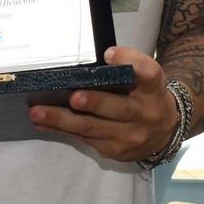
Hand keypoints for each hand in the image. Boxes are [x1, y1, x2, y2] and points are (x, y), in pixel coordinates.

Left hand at [28, 47, 174, 161]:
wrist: (164, 131)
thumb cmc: (144, 96)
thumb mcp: (144, 77)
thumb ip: (125, 67)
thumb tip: (93, 60)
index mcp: (151, 86)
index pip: (147, 72)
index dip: (129, 62)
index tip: (109, 54)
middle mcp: (143, 111)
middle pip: (119, 108)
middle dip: (94, 103)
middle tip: (73, 97)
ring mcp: (129, 134)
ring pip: (94, 128)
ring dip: (63, 120)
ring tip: (39, 112)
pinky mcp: (115, 150)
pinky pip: (85, 139)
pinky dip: (62, 130)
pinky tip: (43, 123)